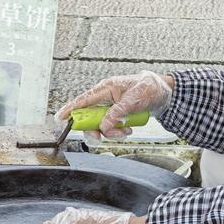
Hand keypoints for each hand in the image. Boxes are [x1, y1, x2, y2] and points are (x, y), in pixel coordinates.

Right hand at [56, 71, 173, 137]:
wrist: (163, 93)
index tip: (60, 118)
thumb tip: (103, 126)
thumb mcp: (134, 101)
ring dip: (111, 132)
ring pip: (100, 125)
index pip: (83, 100)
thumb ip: (116, 113)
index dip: (70, 109)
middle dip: (96, 129)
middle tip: (102, 136)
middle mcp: (105, 97)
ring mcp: (110, 107)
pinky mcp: (116, 114)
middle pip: (89, 117)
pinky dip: (118, 132)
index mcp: (107, 88)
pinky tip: (128, 129)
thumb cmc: (149, 89)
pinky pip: (110, 127)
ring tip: (125, 130)